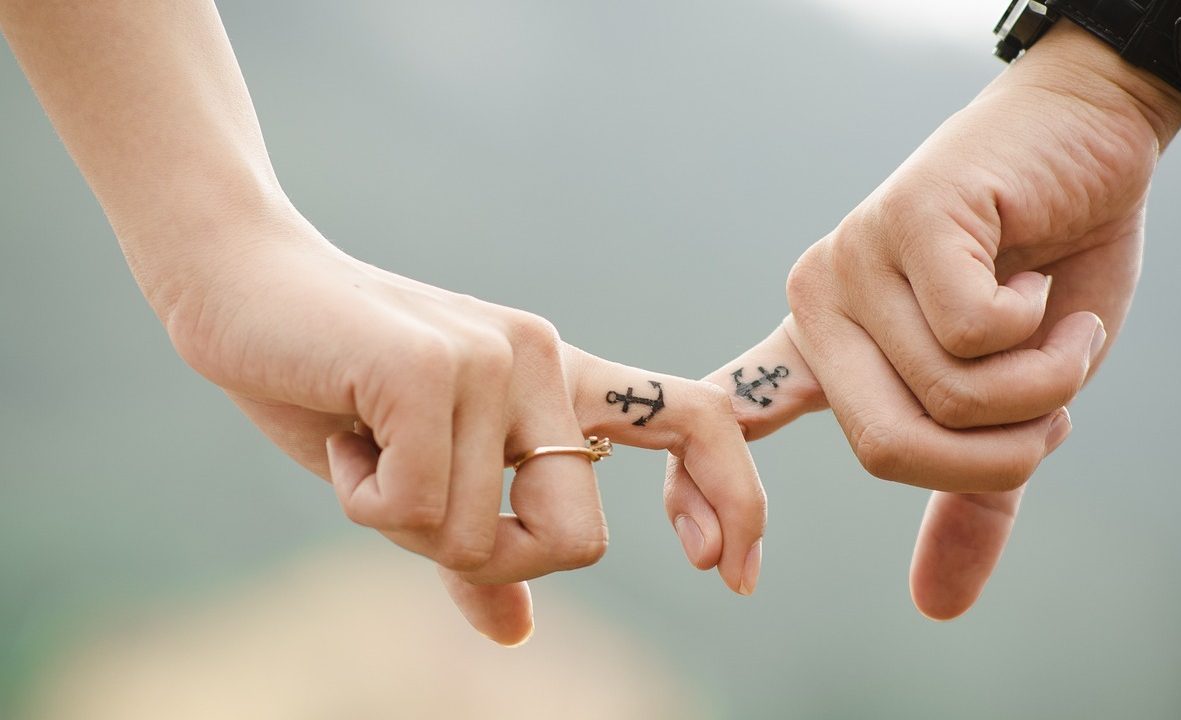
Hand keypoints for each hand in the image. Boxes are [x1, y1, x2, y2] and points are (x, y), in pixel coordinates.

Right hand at [158, 218, 765, 644]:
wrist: (239, 287)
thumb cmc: (330, 385)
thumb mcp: (415, 480)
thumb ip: (474, 551)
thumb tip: (518, 633)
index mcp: (558, 382)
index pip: (697, 420)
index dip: (735, 498)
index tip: (729, 575)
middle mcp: (545, 361)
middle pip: (579, 540)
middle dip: (494, 560)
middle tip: (414, 507)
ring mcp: (496, 360)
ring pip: (487, 536)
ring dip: (406, 526)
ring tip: (362, 448)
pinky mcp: (437, 368)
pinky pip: (423, 507)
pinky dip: (365, 501)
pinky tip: (340, 436)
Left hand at [678, 23, 1180, 618]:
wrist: (1085, 139)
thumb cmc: (1045, 266)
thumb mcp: (1011, 400)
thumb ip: (969, 493)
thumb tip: (935, 608)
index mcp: (824, 349)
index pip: (734, 421)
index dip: (703, 492)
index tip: (713, 566)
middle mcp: (818, 305)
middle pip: (885, 447)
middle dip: (997, 452)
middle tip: (1053, 409)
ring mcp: (854, 260)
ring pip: (944, 394)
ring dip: (1040, 386)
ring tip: (1058, 329)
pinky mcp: (906, 220)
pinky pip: (970, 333)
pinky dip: (1042, 332)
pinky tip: (1041, 281)